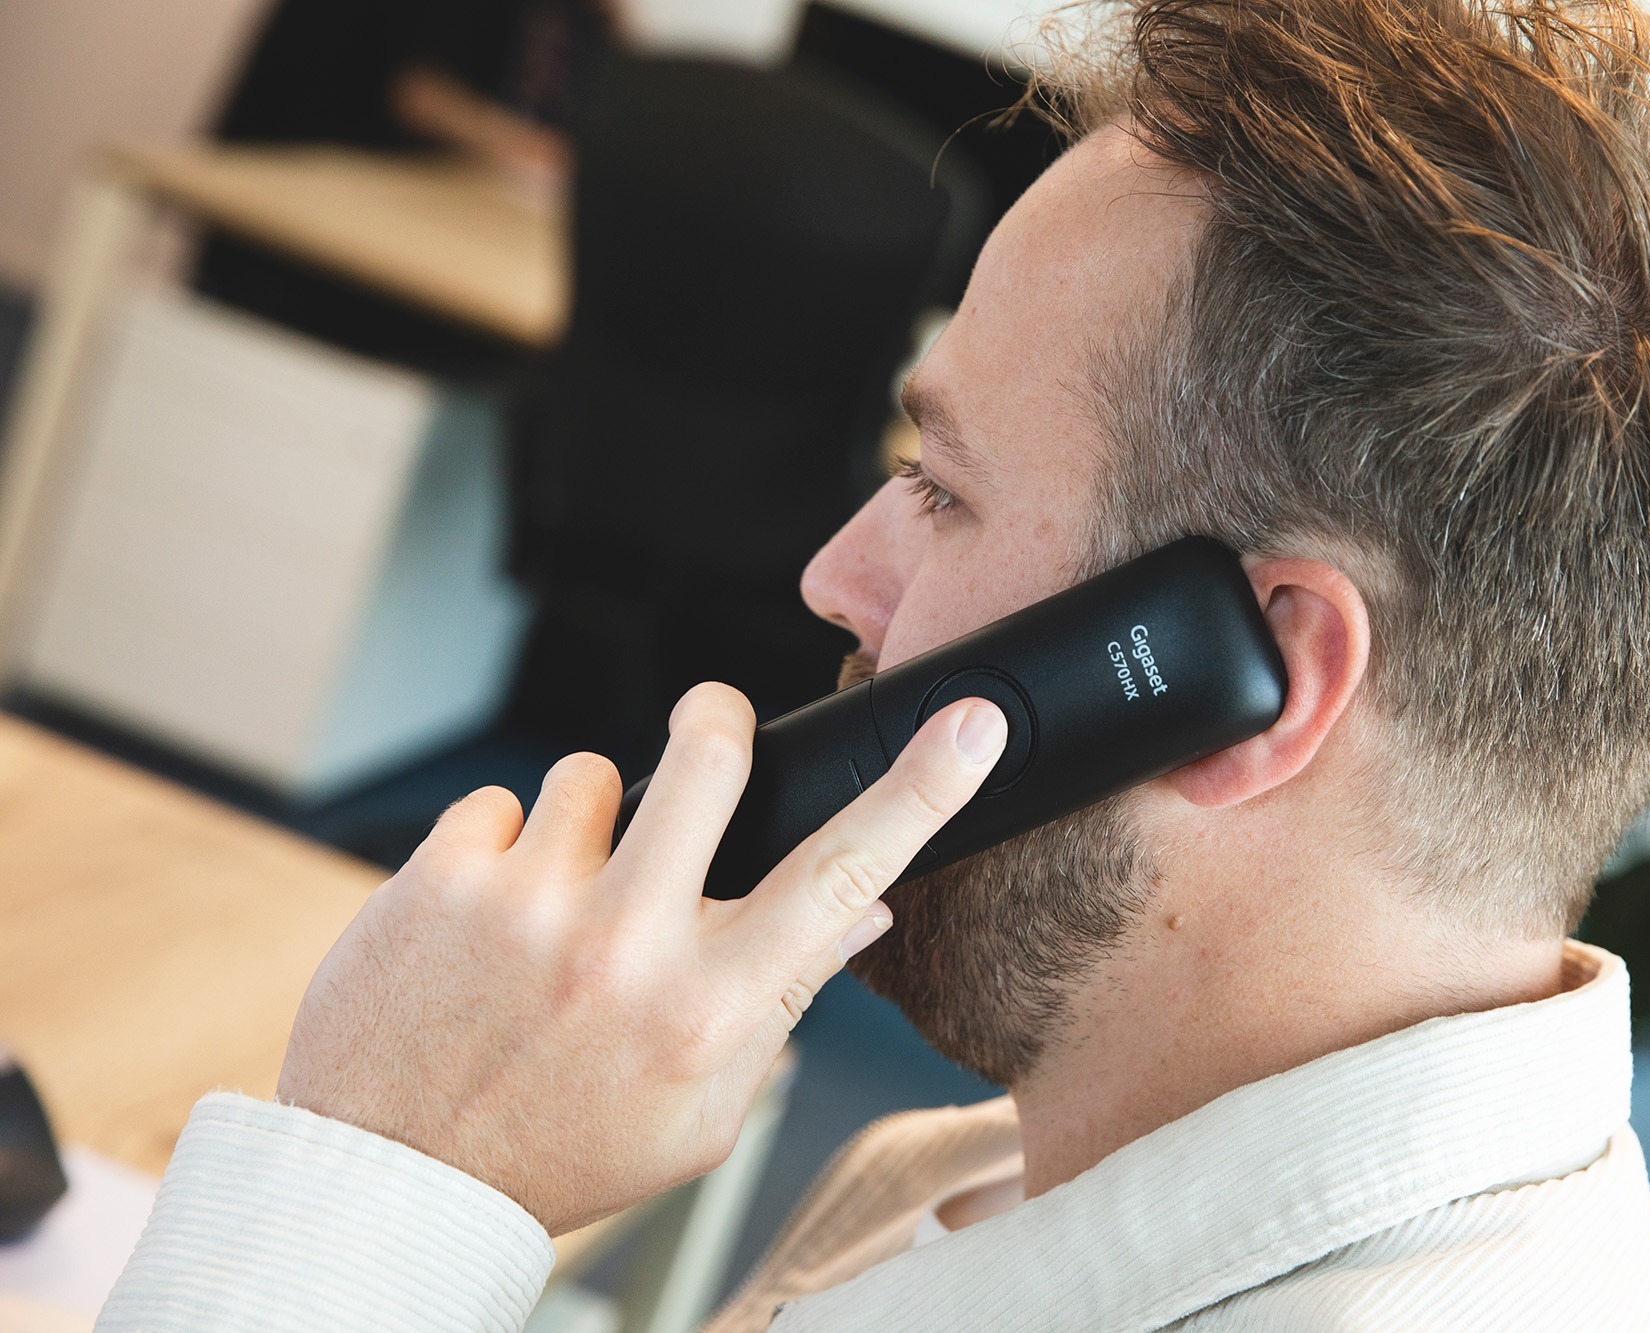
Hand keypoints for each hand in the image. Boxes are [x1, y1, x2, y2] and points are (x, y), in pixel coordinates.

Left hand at [276, 683, 1006, 1233]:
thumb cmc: (564, 1149)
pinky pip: (501, 800)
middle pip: (711, 755)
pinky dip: (501, 844)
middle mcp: (627, 949)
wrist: (394, 1180)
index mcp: (711, 1012)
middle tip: (709, 731)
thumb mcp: (705, 1110)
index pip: (844, 876)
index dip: (922, 790)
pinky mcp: (442, 880)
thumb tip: (866, 909)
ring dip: (590, 818)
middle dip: (716, 722)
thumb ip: (784, 1001)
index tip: (970, 725)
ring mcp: (529, 906)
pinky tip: (490, 915)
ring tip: (563, 898)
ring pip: (594, 771)